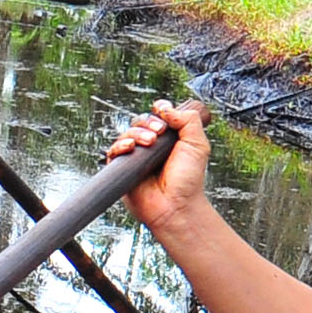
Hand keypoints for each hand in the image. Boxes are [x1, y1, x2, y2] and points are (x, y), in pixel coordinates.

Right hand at [110, 100, 208, 235]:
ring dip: (136, 134)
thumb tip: (165, 107)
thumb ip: (188, 120)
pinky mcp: (123, 169)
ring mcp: (136, 158)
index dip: (158, 112)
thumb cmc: (188, 182)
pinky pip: (114, 151)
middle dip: (147, 122)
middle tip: (158, 132)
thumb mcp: (197, 144)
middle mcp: (151, 147)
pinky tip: (130, 148)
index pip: (157, 117)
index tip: (162, 113)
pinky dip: (120, 146)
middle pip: (139, 122)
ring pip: (126, 134)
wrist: (177, 205)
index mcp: (168, 140)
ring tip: (148, 143)